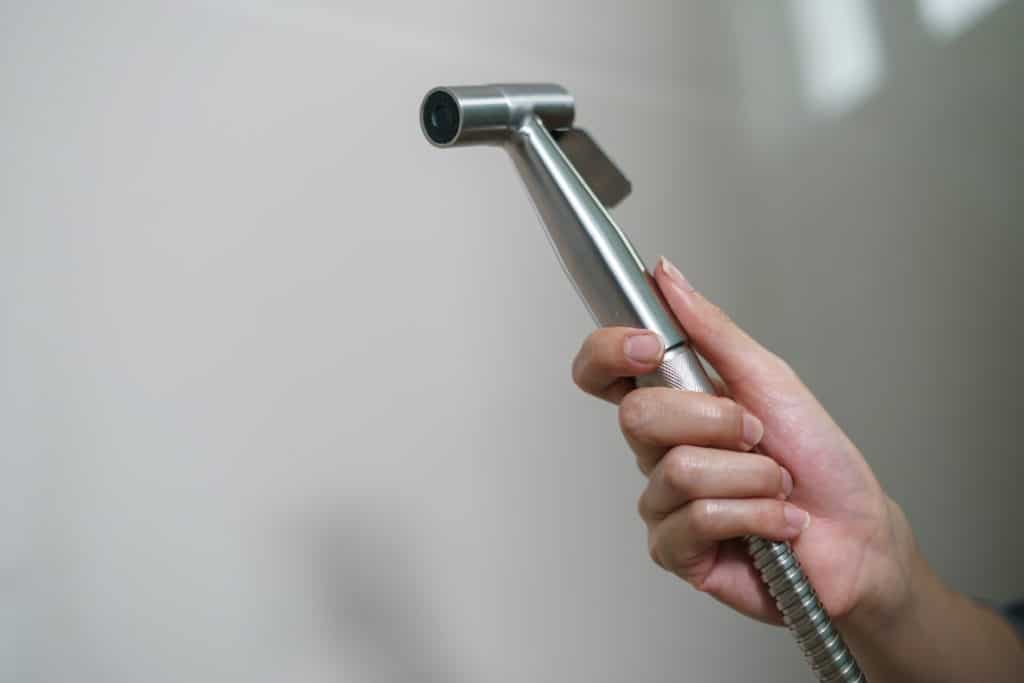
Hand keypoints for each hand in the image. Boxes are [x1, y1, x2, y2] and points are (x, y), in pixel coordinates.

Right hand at [571, 257, 915, 627]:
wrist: (858, 534)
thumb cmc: (819, 460)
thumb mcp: (770, 378)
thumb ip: (711, 329)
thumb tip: (666, 277)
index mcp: (672, 403)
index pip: (602, 372)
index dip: (609, 352)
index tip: (650, 345)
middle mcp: (658, 451)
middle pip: (638, 417)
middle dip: (717, 421)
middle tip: (755, 435)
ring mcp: (662, 502)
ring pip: (679, 470)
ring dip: (751, 477)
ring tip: (775, 487)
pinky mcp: (675, 551)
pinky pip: (697, 519)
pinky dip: (754, 516)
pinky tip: (773, 524)